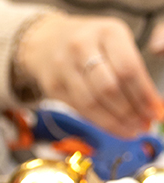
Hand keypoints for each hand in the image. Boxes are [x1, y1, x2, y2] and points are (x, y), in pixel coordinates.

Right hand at [18, 13, 163, 137]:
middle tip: (144, 124)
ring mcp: (63, 68)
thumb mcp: (115, 40)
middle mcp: (82, 48)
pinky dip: (99, 121)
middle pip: (109, 88)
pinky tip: (113, 126)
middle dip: (130, 111)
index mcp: (106, 32)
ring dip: (114, 122)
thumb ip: (132, 67)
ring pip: (92, 103)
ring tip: (131, 130)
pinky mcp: (52, 87)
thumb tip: (151, 104)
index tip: (155, 111)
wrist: (48, 40)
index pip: (128, 68)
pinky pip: (79, 109)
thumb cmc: (92, 42)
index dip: (143, 94)